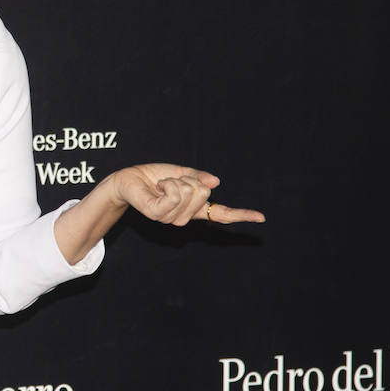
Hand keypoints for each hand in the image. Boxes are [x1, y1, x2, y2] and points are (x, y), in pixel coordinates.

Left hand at [110, 163, 264, 225]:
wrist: (128, 179)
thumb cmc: (154, 177)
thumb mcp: (181, 172)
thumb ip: (198, 178)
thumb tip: (215, 182)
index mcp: (193, 208)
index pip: (221, 214)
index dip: (241, 215)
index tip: (261, 217)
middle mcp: (184, 217)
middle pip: (204, 194)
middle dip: (190, 179)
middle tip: (173, 179)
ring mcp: (170, 218)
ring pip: (189, 193)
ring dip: (176, 180)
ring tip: (163, 183)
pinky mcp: (156, 214)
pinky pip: (174, 196)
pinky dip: (169, 184)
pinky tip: (160, 185)